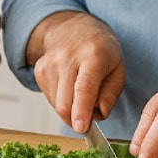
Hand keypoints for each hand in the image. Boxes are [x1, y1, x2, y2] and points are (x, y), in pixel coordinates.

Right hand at [28, 11, 125, 133]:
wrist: (73, 29)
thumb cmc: (100, 51)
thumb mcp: (118, 69)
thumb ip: (111, 94)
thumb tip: (100, 114)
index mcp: (93, 55)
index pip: (84, 87)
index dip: (82, 110)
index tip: (82, 128)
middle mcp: (67, 58)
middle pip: (66, 101)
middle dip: (76, 120)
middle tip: (89, 120)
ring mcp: (50, 64)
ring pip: (57, 105)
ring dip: (71, 111)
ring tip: (82, 97)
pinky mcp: (39, 71)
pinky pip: (50, 99)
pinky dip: (62, 103)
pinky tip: (70, 89)